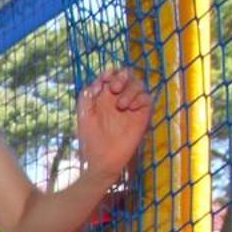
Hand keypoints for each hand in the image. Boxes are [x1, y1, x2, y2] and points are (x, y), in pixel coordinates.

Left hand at [76, 66, 152, 180]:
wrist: (102, 159)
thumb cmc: (90, 138)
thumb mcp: (84, 114)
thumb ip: (87, 95)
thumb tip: (99, 82)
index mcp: (105, 95)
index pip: (112, 74)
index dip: (110, 72)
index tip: (104, 79)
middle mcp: (119, 97)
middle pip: (128, 75)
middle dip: (122, 76)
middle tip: (114, 88)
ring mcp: (132, 105)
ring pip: (139, 84)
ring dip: (130, 89)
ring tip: (120, 105)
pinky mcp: (142, 115)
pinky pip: (147, 98)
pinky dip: (140, 98)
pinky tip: (130, 107)